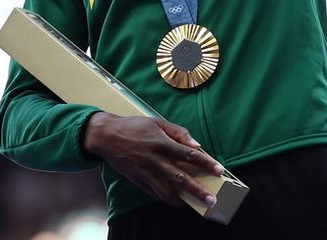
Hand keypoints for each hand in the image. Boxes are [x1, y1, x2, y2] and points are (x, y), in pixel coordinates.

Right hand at [82, 112, 223, 207]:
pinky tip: (175, 199)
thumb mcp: (157, 122)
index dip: (206, 163)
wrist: (107, 136)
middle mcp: (156, 160)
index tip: (219, 171)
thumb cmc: (134, 127)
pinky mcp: (138, 180)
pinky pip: (154, 193)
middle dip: (198, 190)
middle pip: (181, 178)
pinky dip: (165, 198)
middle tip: (212, 200)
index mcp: (163, 143)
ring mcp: (146, 172)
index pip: (189, 155)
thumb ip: (178, 132)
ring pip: (167, 191)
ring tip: (193, 204)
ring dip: (182, 199)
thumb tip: (196, 145)